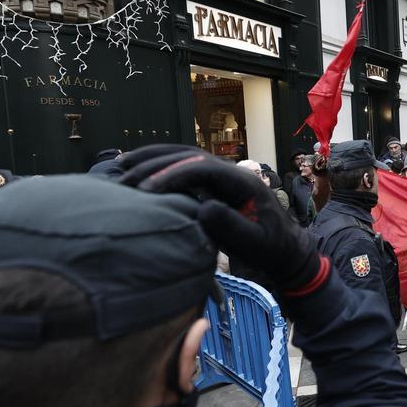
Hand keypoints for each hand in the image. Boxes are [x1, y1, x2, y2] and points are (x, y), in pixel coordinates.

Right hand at [120, 145, 324, 295]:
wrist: (286, 248)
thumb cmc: (271, 249)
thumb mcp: (255, 243)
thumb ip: (233, 227)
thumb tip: (204, 207)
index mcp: (242, 182)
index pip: (202, 169)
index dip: (173, 175)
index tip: (147, 190)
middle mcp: (231, 171)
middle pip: (189, 157)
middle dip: (155, 165)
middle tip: (124, 180)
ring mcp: (223, 175)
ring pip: (184, 157)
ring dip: (153, 159)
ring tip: (121, 167)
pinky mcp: (214, 183)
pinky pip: (184, 168)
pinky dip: (160, 166)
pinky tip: (137, 172)